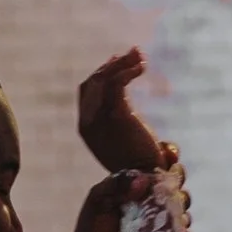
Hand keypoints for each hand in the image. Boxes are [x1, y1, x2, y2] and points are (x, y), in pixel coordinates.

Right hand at [77, 45, 166, 175]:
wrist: (145, 178)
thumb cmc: (140, 161)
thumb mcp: (123, 136)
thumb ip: (118, 118)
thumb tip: (125, 102)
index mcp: (86, 127)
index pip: (87, 90)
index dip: (102, 72)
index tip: (120, 61)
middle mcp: (88, 121)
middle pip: (95, 80)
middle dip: (113, 64)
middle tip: (134, 53)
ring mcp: (99, 117)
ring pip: (105, 78)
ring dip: (123, 63)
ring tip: (140, 56)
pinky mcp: (116, 114)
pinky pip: (117, 82)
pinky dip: (129, 70)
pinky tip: (142, 66)